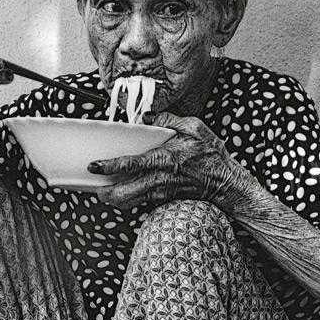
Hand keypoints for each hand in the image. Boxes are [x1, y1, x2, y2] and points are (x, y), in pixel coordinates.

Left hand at [88, 112, 249, 210]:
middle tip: (96, 187)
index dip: (109, 167)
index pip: (131, 165)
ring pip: (129, 202)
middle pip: (124, 193)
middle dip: (106, 193)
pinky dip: (128, 199)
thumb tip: (148, 116)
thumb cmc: (210, 154)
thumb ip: (169, 120)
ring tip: (105, 191)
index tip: (94, 166)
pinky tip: (123, 191)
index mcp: (164, 159)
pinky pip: (140, 202)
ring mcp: (160, 193)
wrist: (225, 182)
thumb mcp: (194, 128)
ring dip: (114, 199)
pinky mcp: (162, 200)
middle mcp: (159, 180)